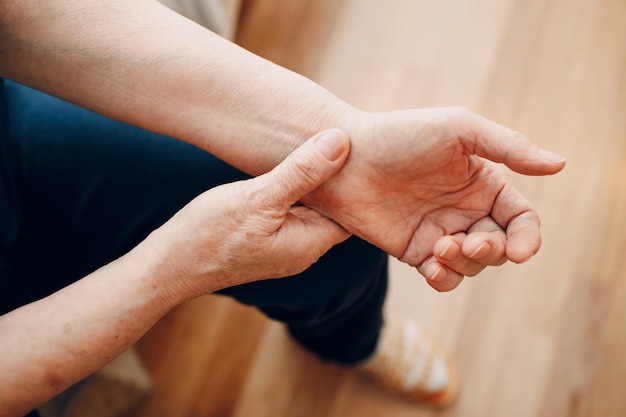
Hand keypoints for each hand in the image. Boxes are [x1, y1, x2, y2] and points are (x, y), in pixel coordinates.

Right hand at [146, 129, 351, 298]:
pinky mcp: (266, 239)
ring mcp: (284, 246)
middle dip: (338, 176)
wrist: (168, 266)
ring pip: (311, 207)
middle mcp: (304, 249)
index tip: (361, 145)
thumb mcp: (259, 197)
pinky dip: (294, 189)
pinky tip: (288, 165)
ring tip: (317, 142)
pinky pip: (291, 210)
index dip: (359, 178)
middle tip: (340, 134)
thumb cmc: (209, 235)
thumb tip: (342, 141)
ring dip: (314, 180)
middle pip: (334, 208)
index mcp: (311, 243)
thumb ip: (302, 172)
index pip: (352, 209)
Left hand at [304, 107, 565, 291]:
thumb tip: (560, 164)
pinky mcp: (413, 251)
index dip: (527, 238)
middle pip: (500, 247)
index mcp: (482, 183)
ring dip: (466, 264)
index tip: (519, 250)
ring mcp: (439, 232)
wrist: (344, 158)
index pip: (521, 219)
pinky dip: (444, 278)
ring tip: (440, 248)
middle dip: (492, 252)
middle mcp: (464, 210)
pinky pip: (442, 277)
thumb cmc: (400, 135)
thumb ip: (508, 146)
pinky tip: (430, 266)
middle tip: (467, 243)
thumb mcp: (458, 130)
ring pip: (473, 266)